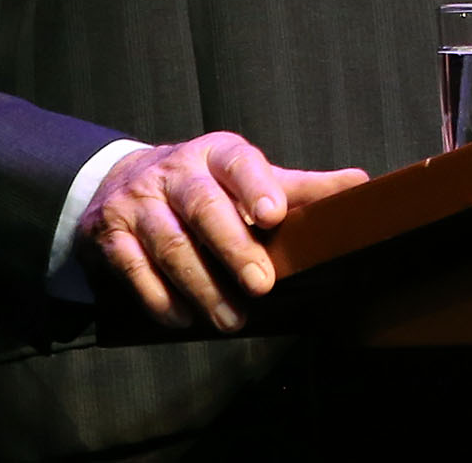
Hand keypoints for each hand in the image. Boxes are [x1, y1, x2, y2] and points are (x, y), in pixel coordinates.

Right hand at [81, 133, 369, 332]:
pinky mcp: (111, 234)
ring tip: (231, 319)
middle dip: (233, 248)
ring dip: (202, 286)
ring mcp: (138, 202)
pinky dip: (159, 297)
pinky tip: (183, 317)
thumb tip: (360, 187)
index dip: (257, 186)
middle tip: (262, 285)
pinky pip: (134, 268)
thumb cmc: (203, 184)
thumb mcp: (247, 177)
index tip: (275, 215)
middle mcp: (174, 172)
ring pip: (170, 244)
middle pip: (204, 206)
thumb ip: (299, 188)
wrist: (122, 180)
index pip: (239, 162)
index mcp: (216, 153)